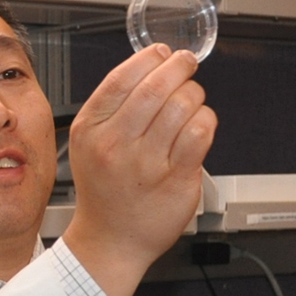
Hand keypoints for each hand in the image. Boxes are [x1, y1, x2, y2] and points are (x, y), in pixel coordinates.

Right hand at [62, 44, 216, 295]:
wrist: (110, 242)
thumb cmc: (104, 192)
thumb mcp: (89, 144)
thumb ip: (113, 107)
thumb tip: (152, 66)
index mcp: (91, 130)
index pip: (124, 77)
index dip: (151, 58)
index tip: (164, 54)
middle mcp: (116, 145)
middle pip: (157, 85)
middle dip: (180, 67)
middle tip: (187, 65)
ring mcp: (147, 164)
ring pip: (184, 104)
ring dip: (194, 96)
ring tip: (191, 104)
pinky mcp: (175, 179)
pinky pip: (200, 132)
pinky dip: (206, 120)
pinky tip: (199, 126)